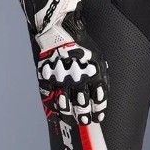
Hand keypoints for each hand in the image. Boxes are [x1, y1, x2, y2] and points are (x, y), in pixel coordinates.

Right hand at [25, 0, 110, 124]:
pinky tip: (56, 112)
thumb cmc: (81, 42)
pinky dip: (53, 106)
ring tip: (72, 119)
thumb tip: (102, 90)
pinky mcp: (48, 76)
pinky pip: (50, 96)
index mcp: (94, 72)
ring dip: (70, 113)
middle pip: (82, 104)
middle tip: (85, 121)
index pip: (99, 98)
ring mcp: (62, 78)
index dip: (98, 109)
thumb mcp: (98, 56)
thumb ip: (100, 74)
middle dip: (85, 115)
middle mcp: (78, 78)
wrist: (59, 27)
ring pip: (66, 103)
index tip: (98, 117)